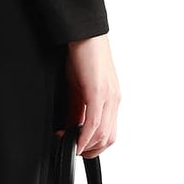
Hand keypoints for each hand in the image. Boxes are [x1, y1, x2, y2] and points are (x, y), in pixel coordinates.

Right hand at [66, 34, 120, 156]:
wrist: (83, 32)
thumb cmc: (82, 55)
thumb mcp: (79, 87)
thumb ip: (79, 108)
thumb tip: (73, 126)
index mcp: (111, 98)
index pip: (109, 132)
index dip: (93, 146)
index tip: (76, 147)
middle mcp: (114, 99)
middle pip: (109, 138)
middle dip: (91, 151)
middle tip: (73, 151)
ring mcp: (108, 96)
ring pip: (102, 133)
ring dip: (85, 145)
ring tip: (69, 144)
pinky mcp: (98, 91)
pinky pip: (94, 122)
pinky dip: (84, 136)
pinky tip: (75, 141)